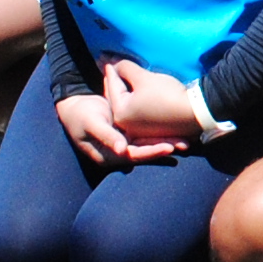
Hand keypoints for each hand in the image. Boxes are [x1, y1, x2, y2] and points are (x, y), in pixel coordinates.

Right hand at [55, 88, 176, 169]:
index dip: (151, 152)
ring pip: (148, 144)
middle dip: (165, 148)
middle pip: (145, 152)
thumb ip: (106, 136)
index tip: (168, 147)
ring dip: (166, 142)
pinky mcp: (129, 133)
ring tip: (186, 140)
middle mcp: (119, 152)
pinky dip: (160, 133)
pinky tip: (175, 131)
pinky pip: (146, 135)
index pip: (134, 156)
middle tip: (184, 144)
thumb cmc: (81, 115)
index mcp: (109, 155)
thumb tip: (121, 150)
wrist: (76, 106)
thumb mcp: (92, 124)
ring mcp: (125, 143)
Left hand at [103, 59, 203, 138]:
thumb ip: (126, 68)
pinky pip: (137, 111)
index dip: (111, 70)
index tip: (106, 59)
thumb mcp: (144, 77)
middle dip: (115, 83)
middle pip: (117, 98)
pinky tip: (136, 92)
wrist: (195, 112)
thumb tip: (117, 64)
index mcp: (120, 113)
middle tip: (112, 68)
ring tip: (123, 78)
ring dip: (125, 91)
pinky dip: (135, 100)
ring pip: (127, 105)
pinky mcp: (151, 130)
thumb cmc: (167, 95)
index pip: (113, 86)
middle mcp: (126, 125)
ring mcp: (139, 129)